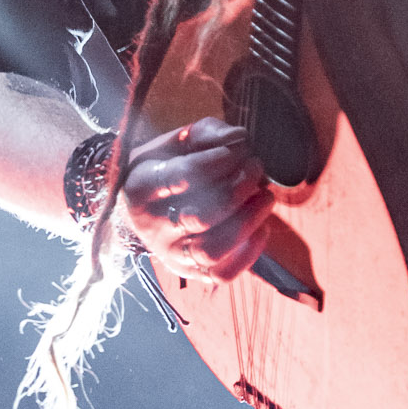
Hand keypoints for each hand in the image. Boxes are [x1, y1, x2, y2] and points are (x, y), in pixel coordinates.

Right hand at [121, 119, 273, 279]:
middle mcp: (152, 227)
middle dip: (239, 188)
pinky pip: (221, 274)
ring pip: (211, 250)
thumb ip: (208, 134)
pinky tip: (262, 227)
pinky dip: (248, 253)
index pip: (184, 176)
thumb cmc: (167, 166)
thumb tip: (239, 139)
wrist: (142, 205)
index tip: (240, 148)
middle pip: (201, 215)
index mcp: (142, 187)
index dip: (220, 161)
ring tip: (266, 197)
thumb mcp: (178, 141)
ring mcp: (170, 254)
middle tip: (256, 168)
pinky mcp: (190, 273)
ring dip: (248, 221)